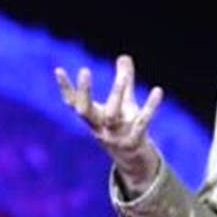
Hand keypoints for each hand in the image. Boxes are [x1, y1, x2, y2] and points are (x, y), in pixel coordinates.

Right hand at [55, 54, 164, 191]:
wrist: (133, 160)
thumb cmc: (124, 126)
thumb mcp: (124, 103)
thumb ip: (124, 80)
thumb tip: (124, 56)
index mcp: (93, 118)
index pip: (73, 103)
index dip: (65, 88)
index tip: (58, 70)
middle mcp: (99, 127)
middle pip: (85, 111)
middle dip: (84, 92)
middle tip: (83, 70)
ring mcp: (115, 136)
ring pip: (112, 115)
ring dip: (116, 94)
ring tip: (124, 76)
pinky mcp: (133, 142)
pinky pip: (142, 122)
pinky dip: (150, 107)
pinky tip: (158, 90)